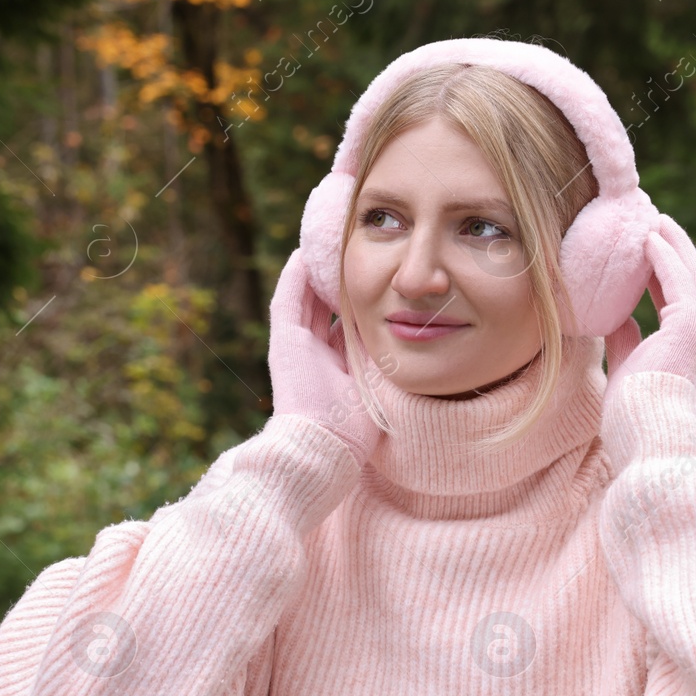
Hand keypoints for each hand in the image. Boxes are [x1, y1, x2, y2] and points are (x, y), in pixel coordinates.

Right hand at [267, 250, 384, 466]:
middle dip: (338, 285)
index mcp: (337, 368)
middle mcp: (315, 354)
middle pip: (325, 309)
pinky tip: (303, 255)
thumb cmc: (356, 428)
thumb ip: (386, 360)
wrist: (323, 447)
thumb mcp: (379, 384)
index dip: (359, 305)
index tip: (376, 282)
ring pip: (305, 300)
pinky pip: (287, 301)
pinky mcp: (282, 342)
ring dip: (315, 275)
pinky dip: (294, 278)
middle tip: (349, 257)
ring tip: (326, 247)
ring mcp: (296, 347)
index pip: (347, 327)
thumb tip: (413, 337)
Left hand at [603, 214, 695, 406]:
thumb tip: (616, 319)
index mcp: (688, 346)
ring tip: (655, 219)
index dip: (665, 270)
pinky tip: (649, 239)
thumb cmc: (633, 410)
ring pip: (691, 275)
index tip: (648, 248)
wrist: (645, 430)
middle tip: (656, 222)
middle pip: (691, 279)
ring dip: (673, 245)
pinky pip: (678, 282)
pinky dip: (665, 258)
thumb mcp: (627, 365)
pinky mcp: (691, 326)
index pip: (679, 297)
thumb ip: (626, 340)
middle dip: (675, 249)